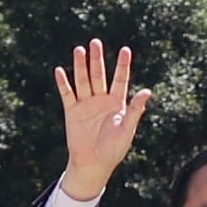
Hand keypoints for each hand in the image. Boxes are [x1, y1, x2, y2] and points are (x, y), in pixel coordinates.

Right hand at [54, 40, 150, 200]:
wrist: (94, 164)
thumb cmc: (114, 149)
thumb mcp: (127, 129)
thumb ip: (135, 110)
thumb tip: (147, 91)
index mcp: (117, 103)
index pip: (120, 79)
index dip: (122, 65)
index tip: (125, 50)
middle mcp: (101, 100)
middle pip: (99, 75)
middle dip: (97, 59)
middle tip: (95, 42)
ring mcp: (86, 104)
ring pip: (83, 80)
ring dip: (80, 66)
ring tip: (79, 50)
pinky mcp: (72, 111)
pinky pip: (67, 94)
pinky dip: (63, 83)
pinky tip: (59, 70)